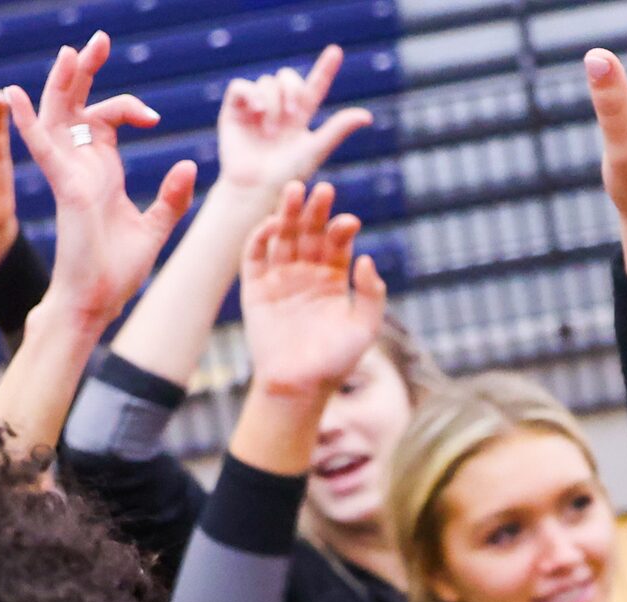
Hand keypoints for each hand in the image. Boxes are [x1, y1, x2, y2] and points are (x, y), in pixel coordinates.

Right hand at [9, 35, 200, 326]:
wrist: (98, 303)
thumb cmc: (117, 271)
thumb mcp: (154, 227)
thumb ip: (171, 197)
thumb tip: (189, 164)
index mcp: (101, 171)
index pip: (107, 118)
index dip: (129, 106)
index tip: (154, 116)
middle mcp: (82, 167)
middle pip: (78, 106)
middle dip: (87, 72)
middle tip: (99, 39)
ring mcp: (70, 175)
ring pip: (58, 118)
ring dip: (63, 84)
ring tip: (71, 52)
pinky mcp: (65, 189)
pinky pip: (41, 149)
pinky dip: (27, 122)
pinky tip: (12, 95)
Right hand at [214, 46, 370, 201]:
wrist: (255, 188)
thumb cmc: (286, 175)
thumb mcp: (315, 149)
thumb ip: (338, 129)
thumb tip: (368, 116)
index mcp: (300, 116)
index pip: (314, 86)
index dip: (325, 68)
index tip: (336, 51)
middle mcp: (279, 108)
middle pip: (287, 77)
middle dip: (292, 89)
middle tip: (292, 114)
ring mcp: (256, 108)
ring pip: (267, 82)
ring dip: (272, 102)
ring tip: (269, 131)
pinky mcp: (234, 110)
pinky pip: (241, 86)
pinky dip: (250, 94)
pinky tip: (257, 111)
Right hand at [240, 181, 385, 399]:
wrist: (299, 386)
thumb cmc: (335, 361)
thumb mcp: (364, 328)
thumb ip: (371, 295)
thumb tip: (366, 258)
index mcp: (334, 278)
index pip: (338, 243)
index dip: (342, 229)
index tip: (348, 222)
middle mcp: (307, 272)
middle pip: (310, 232)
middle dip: (315, 210)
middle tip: (322, 190)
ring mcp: (281, 277)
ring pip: (283, 236)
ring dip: (288, 213)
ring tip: (294, 190)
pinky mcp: (256, 287)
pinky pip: (255, 255)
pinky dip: (260, 237)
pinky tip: (272, 223)